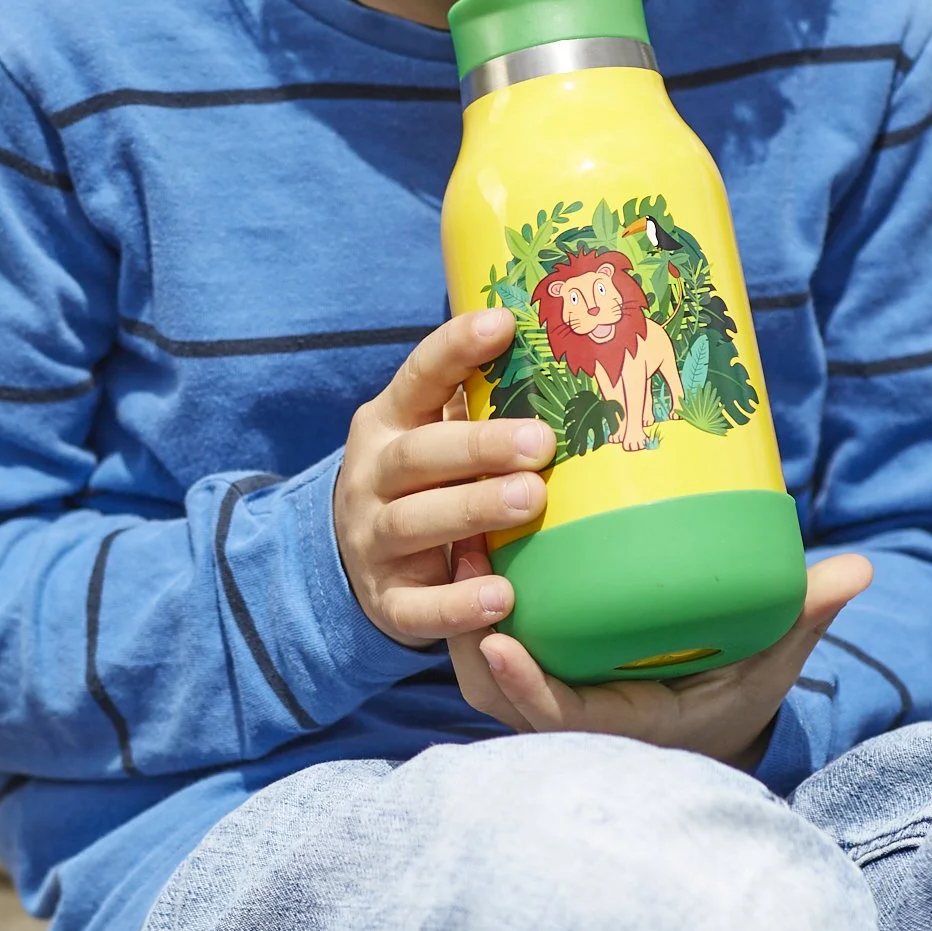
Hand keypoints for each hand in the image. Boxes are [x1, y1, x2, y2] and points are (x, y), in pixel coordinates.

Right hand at [334, 309, 553, 646]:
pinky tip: (501, 598)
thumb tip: (568, 347)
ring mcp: (374, 539)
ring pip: (414, 523)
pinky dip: (456, 605)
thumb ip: (481, 399)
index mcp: (391, 422)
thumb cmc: (430, 478)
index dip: (456, 349)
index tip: (503, 322)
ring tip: (530, 501)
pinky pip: (416, 608)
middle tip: (540, 442)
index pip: (419, 376)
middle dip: (479, 446)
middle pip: (419, 456)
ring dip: (472, 511)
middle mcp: (373, 476)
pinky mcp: (387, 600)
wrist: (364, 559)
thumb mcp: (437, 431)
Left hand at [447, 553, 872, 767]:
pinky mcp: (530, 668)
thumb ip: (803, 615)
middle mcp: (570, 720)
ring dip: (456, 610)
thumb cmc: (736, 693)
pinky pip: (480, 645)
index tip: (498, 642)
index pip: (560, 717)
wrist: (702, 721)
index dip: (525, 686)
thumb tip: (860, 569)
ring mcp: (544, 694)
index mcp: (622, 728)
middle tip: (462, 558)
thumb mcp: (772, 659)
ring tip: (456, 534)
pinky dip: (464, 602)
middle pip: (493, 691)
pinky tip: (463, 536)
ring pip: (475, 668)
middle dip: (467, 634)